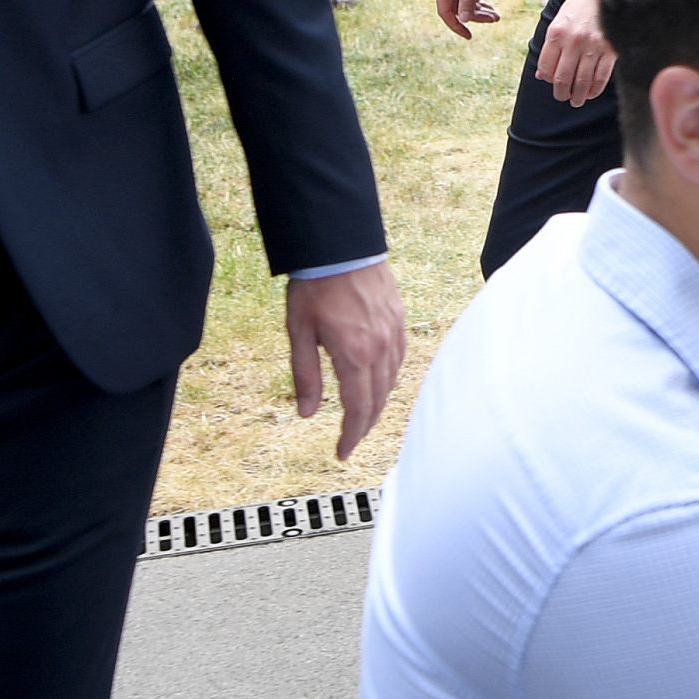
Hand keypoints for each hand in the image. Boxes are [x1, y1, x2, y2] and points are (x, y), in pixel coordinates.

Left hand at [283, 262, 407, 461]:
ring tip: (363, 416)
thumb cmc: (315, 286)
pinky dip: (389, 379)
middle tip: (350, 440)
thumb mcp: (299, 333)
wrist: (340, 246)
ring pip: (391, 382)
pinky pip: (399, 361)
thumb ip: (305, 376)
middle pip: (378, 401)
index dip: (351, 435)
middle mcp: (380, 349)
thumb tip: (306, 413)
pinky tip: (379, 382)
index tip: (342, 452)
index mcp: (354, 355)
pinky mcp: (399, 321)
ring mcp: (394, 334)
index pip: (358, 409)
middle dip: (364, 425)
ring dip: (378, 404)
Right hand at [432, 0, 500, 36]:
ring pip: (462, 0)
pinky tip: (489, 7)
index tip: (469, 36)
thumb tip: (463, 20)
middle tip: (495, 19)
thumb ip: (468, 0)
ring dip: (479, 8)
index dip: (456, 25)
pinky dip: (476, 0)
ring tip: (496, 15)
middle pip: (457, 6)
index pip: (445, 11)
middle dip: (476, 15)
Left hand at [537, 0, 614, 104]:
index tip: (552, 84)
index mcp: (556, 33)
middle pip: (563, 78)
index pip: (546, 67)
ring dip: (578, 96)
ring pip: (582, 81)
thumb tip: (542, 75)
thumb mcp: (557, 23)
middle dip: (561, 93)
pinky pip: (601, 77)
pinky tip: (591, 93)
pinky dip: (595, 89)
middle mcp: (573, 41)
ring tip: (576, 100)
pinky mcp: (610, 50)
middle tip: (563, 97)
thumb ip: (549, 49)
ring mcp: (593, 46)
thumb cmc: (577, 10)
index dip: (548, 80)